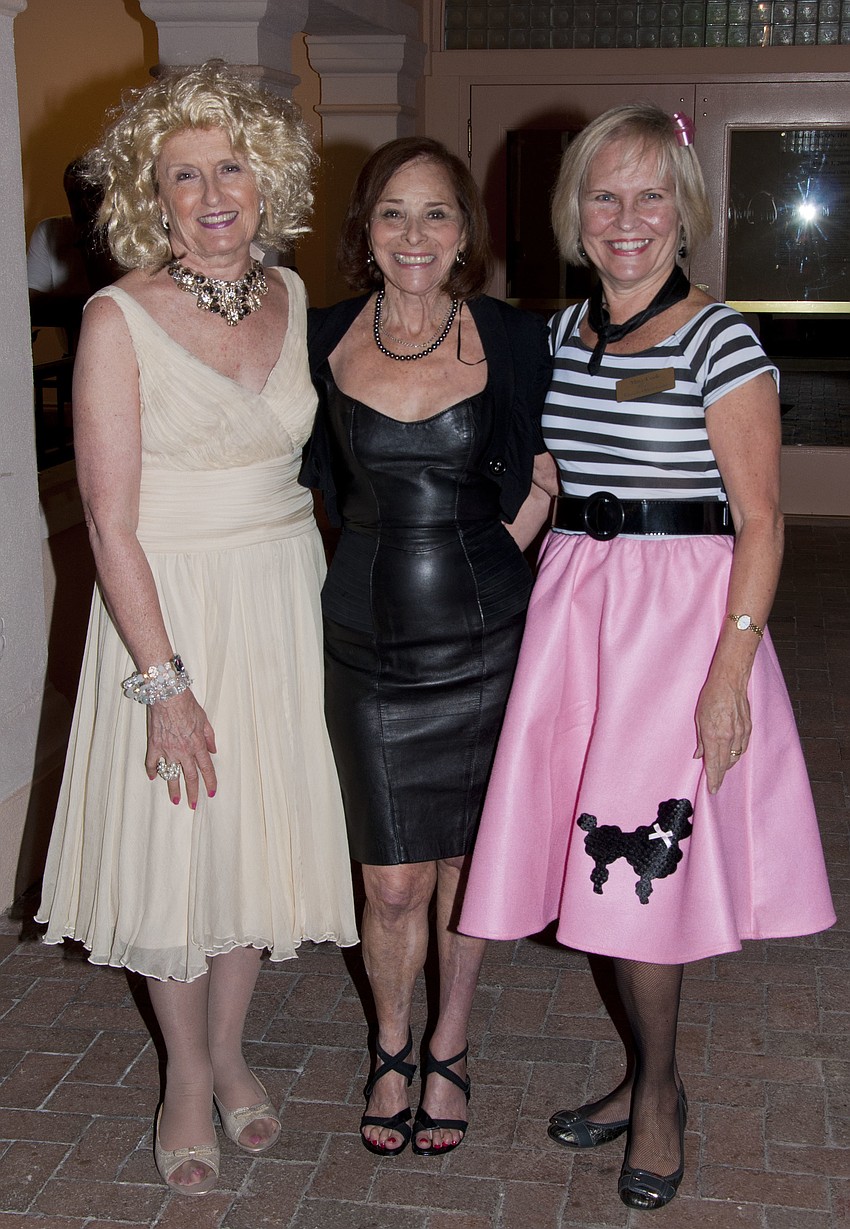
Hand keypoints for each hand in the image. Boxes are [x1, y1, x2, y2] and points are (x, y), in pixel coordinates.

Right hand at [145, 690, 216, 808]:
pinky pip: (152, 762)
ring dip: (173, 789)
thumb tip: (213, 750)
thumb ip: (209, 737)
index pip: (206, 769)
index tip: (211, 793)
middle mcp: (183, 751)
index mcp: (198, 745)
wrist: (167, 695)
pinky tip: (153, 778)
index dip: (210, 782)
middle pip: (190, 777)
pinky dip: (152, 771)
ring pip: (171, 774)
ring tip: (175, 800)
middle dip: (192, 793)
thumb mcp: (204, 719)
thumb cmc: (187, 704)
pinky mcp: (154, 745)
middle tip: (193, 805)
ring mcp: (167, 750)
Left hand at [694, 672, 751, 794]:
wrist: (729, 682)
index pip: (714, 764)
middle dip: (720, 775)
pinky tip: (732, 755)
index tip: (713, 789)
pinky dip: (737, 754)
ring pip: (735, 757)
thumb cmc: (711, 697)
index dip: (713, 779)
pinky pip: (743, 748)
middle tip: (715, 781)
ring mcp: (740, 733)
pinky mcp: (748, 728)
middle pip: (725, 764)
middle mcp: (728, 737)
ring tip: (721, 769)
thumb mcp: (699, 719)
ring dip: (728, 765)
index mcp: (713, 736)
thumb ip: (700, 740)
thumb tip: (699, 755)